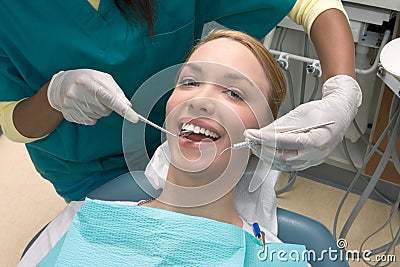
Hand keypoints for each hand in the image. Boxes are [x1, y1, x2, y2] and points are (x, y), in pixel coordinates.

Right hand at [47, 69, 138, 124]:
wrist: (61, 84)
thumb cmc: (86, 79)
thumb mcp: (102, 78)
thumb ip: (116, 92)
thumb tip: (127, 105)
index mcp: (87, 82)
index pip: (109, 98)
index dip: (123, 109)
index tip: (135, 118)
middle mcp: (77, 94)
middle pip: (105, 111)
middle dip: (107, 106)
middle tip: (99, 97)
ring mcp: (71, 105)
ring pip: (98, 117)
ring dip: (98, 110)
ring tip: (89, 99)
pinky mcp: (69, 115)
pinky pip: (90, 121)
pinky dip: (91, 115)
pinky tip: (84, 105)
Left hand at [244, 75, 361, 170]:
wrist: (340, 115)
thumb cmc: (323, 111)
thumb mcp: (299, 114)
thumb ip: (280, 125)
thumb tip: (261, 132)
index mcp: (315, 140)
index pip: (283, 142)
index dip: (263, 138)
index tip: (251, 133)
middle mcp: (315, 154)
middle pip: (281, 157)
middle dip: (261, 148)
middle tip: (249, 139)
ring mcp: (313, 161)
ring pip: (283, 164)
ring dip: (266, 156)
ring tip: (255, 145)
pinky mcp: (310, 162)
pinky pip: (289, 165)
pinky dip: (275, 160)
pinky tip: (266, 152)